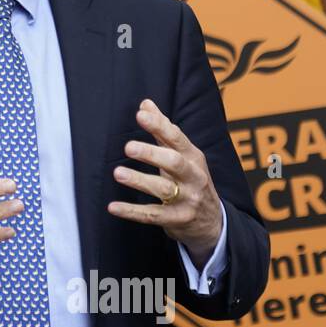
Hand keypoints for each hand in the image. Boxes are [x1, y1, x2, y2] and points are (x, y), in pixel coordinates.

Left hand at [107, 98, 223, 257]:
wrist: (212, 222)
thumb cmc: (191, 180)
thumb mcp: (183, 155)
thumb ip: (163, 130)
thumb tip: (145, 104)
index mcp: (193, 157)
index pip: (177, 138)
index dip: (159, 126)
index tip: (140, 115)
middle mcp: (193, 177)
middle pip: (174, 162)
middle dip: (152, 154)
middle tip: (128, 147)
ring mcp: (187, 199)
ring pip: (164, 189)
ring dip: (140, 181)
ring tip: (118, 173)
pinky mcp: (177, 220)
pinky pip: (153, 215)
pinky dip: (132, 212)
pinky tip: (113, 207)